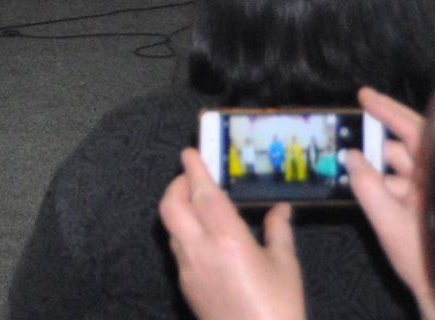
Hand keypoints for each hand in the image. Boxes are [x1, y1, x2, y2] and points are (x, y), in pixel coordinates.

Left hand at [159, 149, 304, 319]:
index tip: (189, 152)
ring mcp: (187, 268)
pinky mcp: (184, 285)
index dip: (194, 170)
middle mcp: (200, 249)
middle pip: (171, 206)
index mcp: (227, 239)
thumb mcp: (285, 265)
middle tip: (193, 178)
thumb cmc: (279, 307)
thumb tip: (281, 209)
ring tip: (197, 204)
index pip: (202, 194)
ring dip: (179, 210)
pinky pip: (177, 249)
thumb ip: (279, 231)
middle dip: (177, 186)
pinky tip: (203, 238)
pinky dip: (184, 234)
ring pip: (170, 227)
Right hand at [348, 87, 433, 314]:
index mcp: (430, 175)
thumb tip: (351, 157)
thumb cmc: (424, 256)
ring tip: (347, 168)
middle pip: (405, 148)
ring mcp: (429, 194)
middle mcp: (430, 179)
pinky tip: (364, 189)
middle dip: (373, 144)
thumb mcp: (388, 221)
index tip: (363, 96)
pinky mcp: (425, 207)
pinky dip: (383, 186)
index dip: (388, 110)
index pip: (414, 130)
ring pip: (400, 168)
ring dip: (376, 169)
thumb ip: (366, 185)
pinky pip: (402, 186)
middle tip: (344, 136)